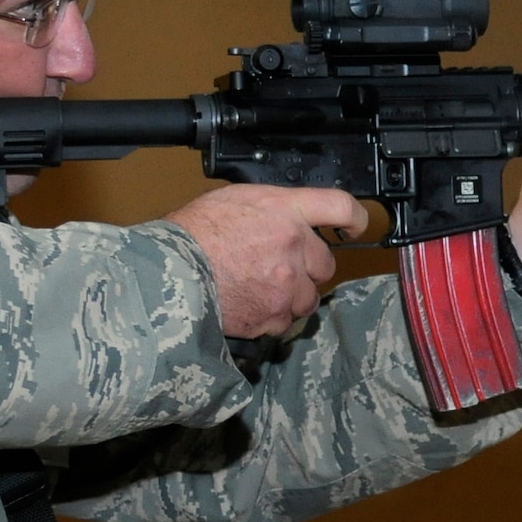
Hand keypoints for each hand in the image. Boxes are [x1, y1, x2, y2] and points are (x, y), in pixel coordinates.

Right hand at [167, 185, 367, 337]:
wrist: (166, 272)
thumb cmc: (192, 234)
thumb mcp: (235, 200)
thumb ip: (273, 209)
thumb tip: (289, 219)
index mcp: (284, 210)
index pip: (339, 207)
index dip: (355, 218)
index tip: (355, 227)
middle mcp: (292, 246)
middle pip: (325, 263)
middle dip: (307, 267)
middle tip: (277, 266)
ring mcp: (285, 284)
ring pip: (308, 298)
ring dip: (292, 296)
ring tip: (259, 288)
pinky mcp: (272, 315)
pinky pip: (284, 321)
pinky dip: (270, 317)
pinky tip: (247, 304)